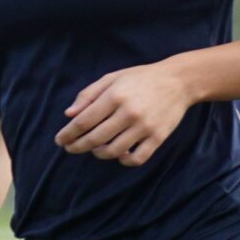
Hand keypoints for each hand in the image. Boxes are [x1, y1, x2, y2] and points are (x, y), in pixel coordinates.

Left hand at [56, 60, 194, 166]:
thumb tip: (68, 114)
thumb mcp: (112, 78)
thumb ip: (89, 95)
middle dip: (77, 146)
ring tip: (95, 149)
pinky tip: (119, 154)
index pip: (83, 121)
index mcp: (115, 95)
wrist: (179, 81)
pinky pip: (137, 158)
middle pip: (95, 139)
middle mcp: (129, 112)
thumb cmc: (141, 79)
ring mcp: (145, 126)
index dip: (68, 134)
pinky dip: (124, 160)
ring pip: (113, 151)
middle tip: (70, 148)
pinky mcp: (158, 137)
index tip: (60, 140)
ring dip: (99, 153)